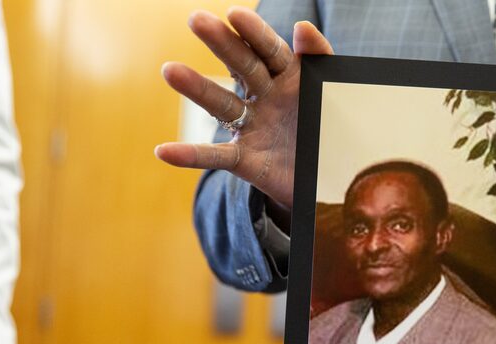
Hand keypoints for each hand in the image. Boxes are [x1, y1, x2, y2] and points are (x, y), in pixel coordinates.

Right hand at [155, 7, 332, 207]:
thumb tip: (303, 26)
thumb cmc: (330, 128)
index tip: (235, 14)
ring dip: (196, 88)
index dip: (254, 33)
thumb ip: (320, 60)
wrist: (331, 176)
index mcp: (288, 77)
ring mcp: (252, 127)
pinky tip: (164, 151)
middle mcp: (264, 97)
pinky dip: (190, 155)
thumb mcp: (332, 93)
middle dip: (221, 44)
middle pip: (241, 67)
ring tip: (170, 70)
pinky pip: (216, 156)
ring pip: (222, 105)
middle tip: (197, 19)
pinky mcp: (245, 160)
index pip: (269, 50)